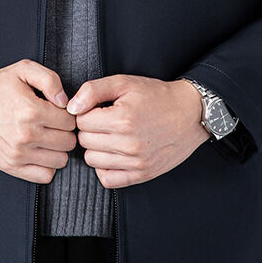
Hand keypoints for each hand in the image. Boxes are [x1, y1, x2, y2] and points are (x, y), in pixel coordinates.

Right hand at [0, 60, 76, 182]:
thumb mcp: (23, 69)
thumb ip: (50, 80)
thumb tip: (66, 102)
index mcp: (32, 111)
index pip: (70, 122)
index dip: (67, 115)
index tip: (58, 112)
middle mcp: (26, 135)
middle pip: (68, 142)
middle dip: (65, 132)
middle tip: (54, 124)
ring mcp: (17, 154)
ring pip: (60, 161)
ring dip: (57, 149)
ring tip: (47, 138)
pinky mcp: (10, 166)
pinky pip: (44, 176)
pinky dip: (47, 166)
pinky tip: (39, 151)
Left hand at [67, 75, 208, 188]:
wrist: (190, 113)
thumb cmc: (157, 96)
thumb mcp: (125, 83)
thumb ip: (93, 90)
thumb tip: (71, 106)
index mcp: (121, 119)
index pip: (81, 121)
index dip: (86, 112)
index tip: (97, 109)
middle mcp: (128, 144)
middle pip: (84, 141)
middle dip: (89, 129)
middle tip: (103, 121)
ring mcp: (135, 162)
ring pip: (92, 160)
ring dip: (96, 147)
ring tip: (110, 135)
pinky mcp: (142, 174)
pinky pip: (107, 180)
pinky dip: (105, 168)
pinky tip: (113, 153)